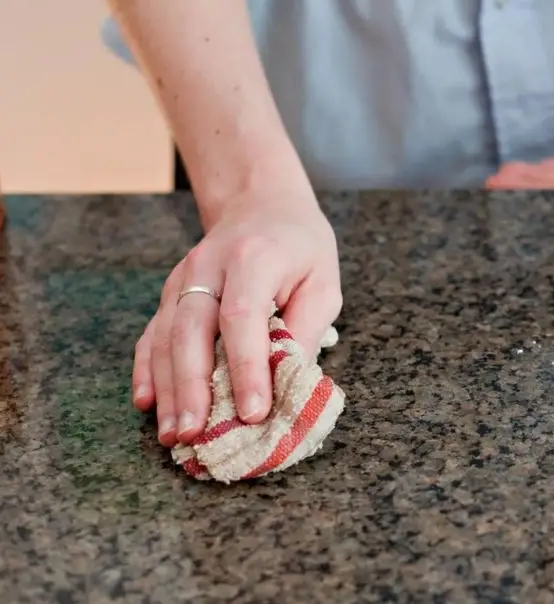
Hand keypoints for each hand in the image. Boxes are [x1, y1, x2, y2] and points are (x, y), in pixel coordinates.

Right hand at [133, 182, 341, 446]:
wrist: (261, 205)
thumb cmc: (300, 250)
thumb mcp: (323, 283)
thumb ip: (306, 329)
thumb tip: (290, 383)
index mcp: (254, 259)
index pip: (243, 317)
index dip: (246, 367)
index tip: (253, 411)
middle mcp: (209, 267)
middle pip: (191, 330)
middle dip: (192, 386)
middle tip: (195, 434)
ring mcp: (183, 280)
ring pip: (165, 337)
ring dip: (167, 388)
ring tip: (173, 433)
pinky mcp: (170, 293)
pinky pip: (151, 334)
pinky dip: (146, 370)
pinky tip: (147, 403)